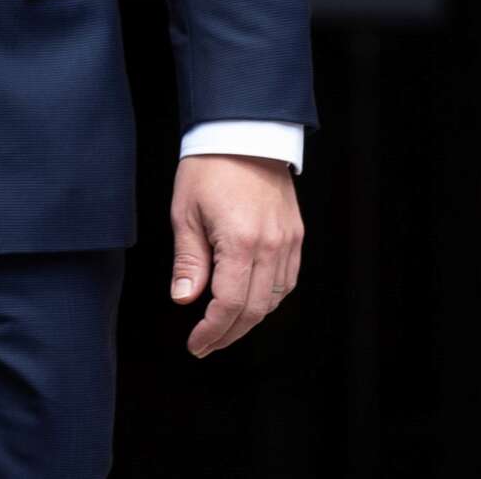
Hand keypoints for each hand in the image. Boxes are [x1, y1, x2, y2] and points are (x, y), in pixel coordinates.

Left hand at [169, 153, 303, 355]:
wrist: (243, 135)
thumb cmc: (208, 169)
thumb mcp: (185, 213)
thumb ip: (189, 261)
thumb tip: (184, 299)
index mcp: (241, 244)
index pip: (229, 305)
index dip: (212, 331)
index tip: (196, 344)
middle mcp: (271, 248)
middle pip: (254, 310)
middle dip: (229, 333)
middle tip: (206, 345)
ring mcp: (288, 243)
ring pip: (274, 299)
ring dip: (249, 319)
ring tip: (223, 327)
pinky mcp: (296, 236)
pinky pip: (287, 280)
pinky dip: (268, 298)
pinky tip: (248, 301)